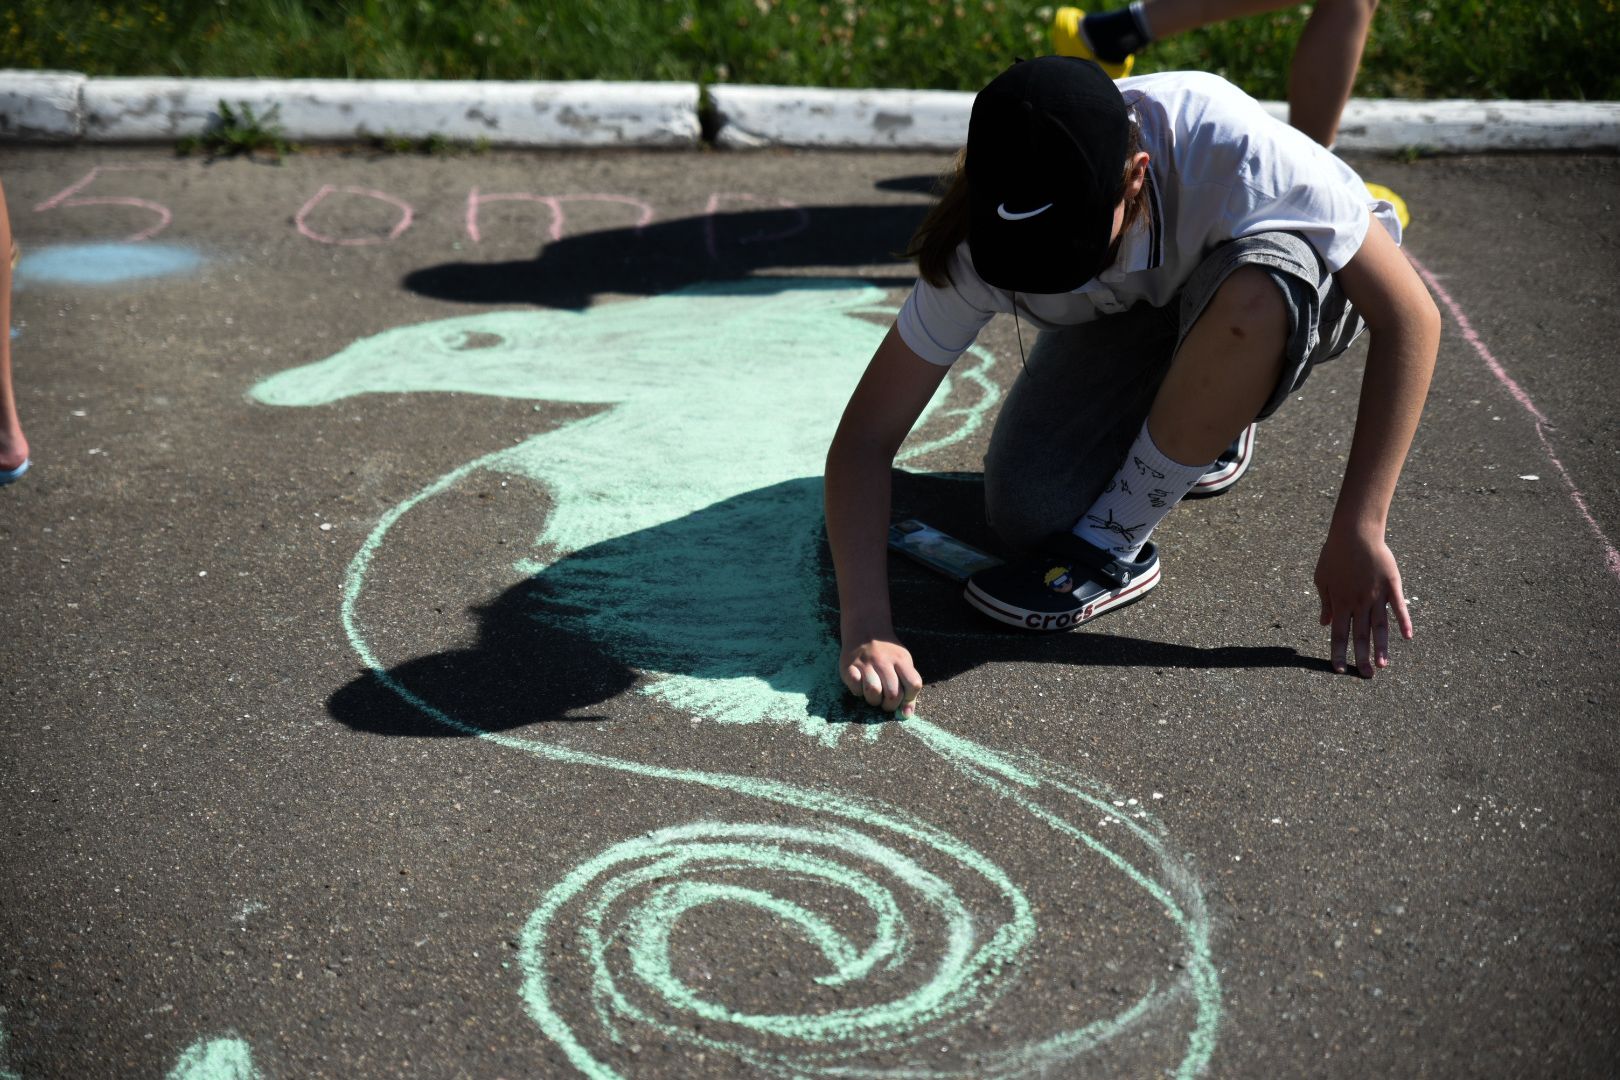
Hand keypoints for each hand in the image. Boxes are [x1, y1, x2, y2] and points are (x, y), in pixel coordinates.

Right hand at [840, 638, 922, 715]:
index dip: (909, 698)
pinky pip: (855, 687)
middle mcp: (884, 660)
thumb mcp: (903, 664)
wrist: (866, 628)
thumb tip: (907, 715)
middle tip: (886, 703)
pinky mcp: (848, 666)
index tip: (903, 698)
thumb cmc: (888, 654)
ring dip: (874, 701)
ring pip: (873, 691)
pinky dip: (858, 692)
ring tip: (874, 697)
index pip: (913, 685)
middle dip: (890, 705)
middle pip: (893, 693)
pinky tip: (860, 686)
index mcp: (901, 660)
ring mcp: (865, 663)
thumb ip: (908, 688)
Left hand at [1313, 525, 1412, 677]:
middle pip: (1360, 635)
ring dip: (1382, 647)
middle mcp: (1358, 602)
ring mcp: (1376, 595)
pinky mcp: (1392, 585)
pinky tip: (1407, 637)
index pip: (1339, 634)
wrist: (1355, 532)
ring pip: (1379, 627)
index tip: (1340, 670)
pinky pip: (1399, 607)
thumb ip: (1325, 602)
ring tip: (1383, 666)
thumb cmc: (1334, 554)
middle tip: (1366, 676)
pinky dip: (1404, 622)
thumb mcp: (1321, 578)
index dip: (1339, 652)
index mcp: (1339, 602)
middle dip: (1362, 657)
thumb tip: (1325, 624)